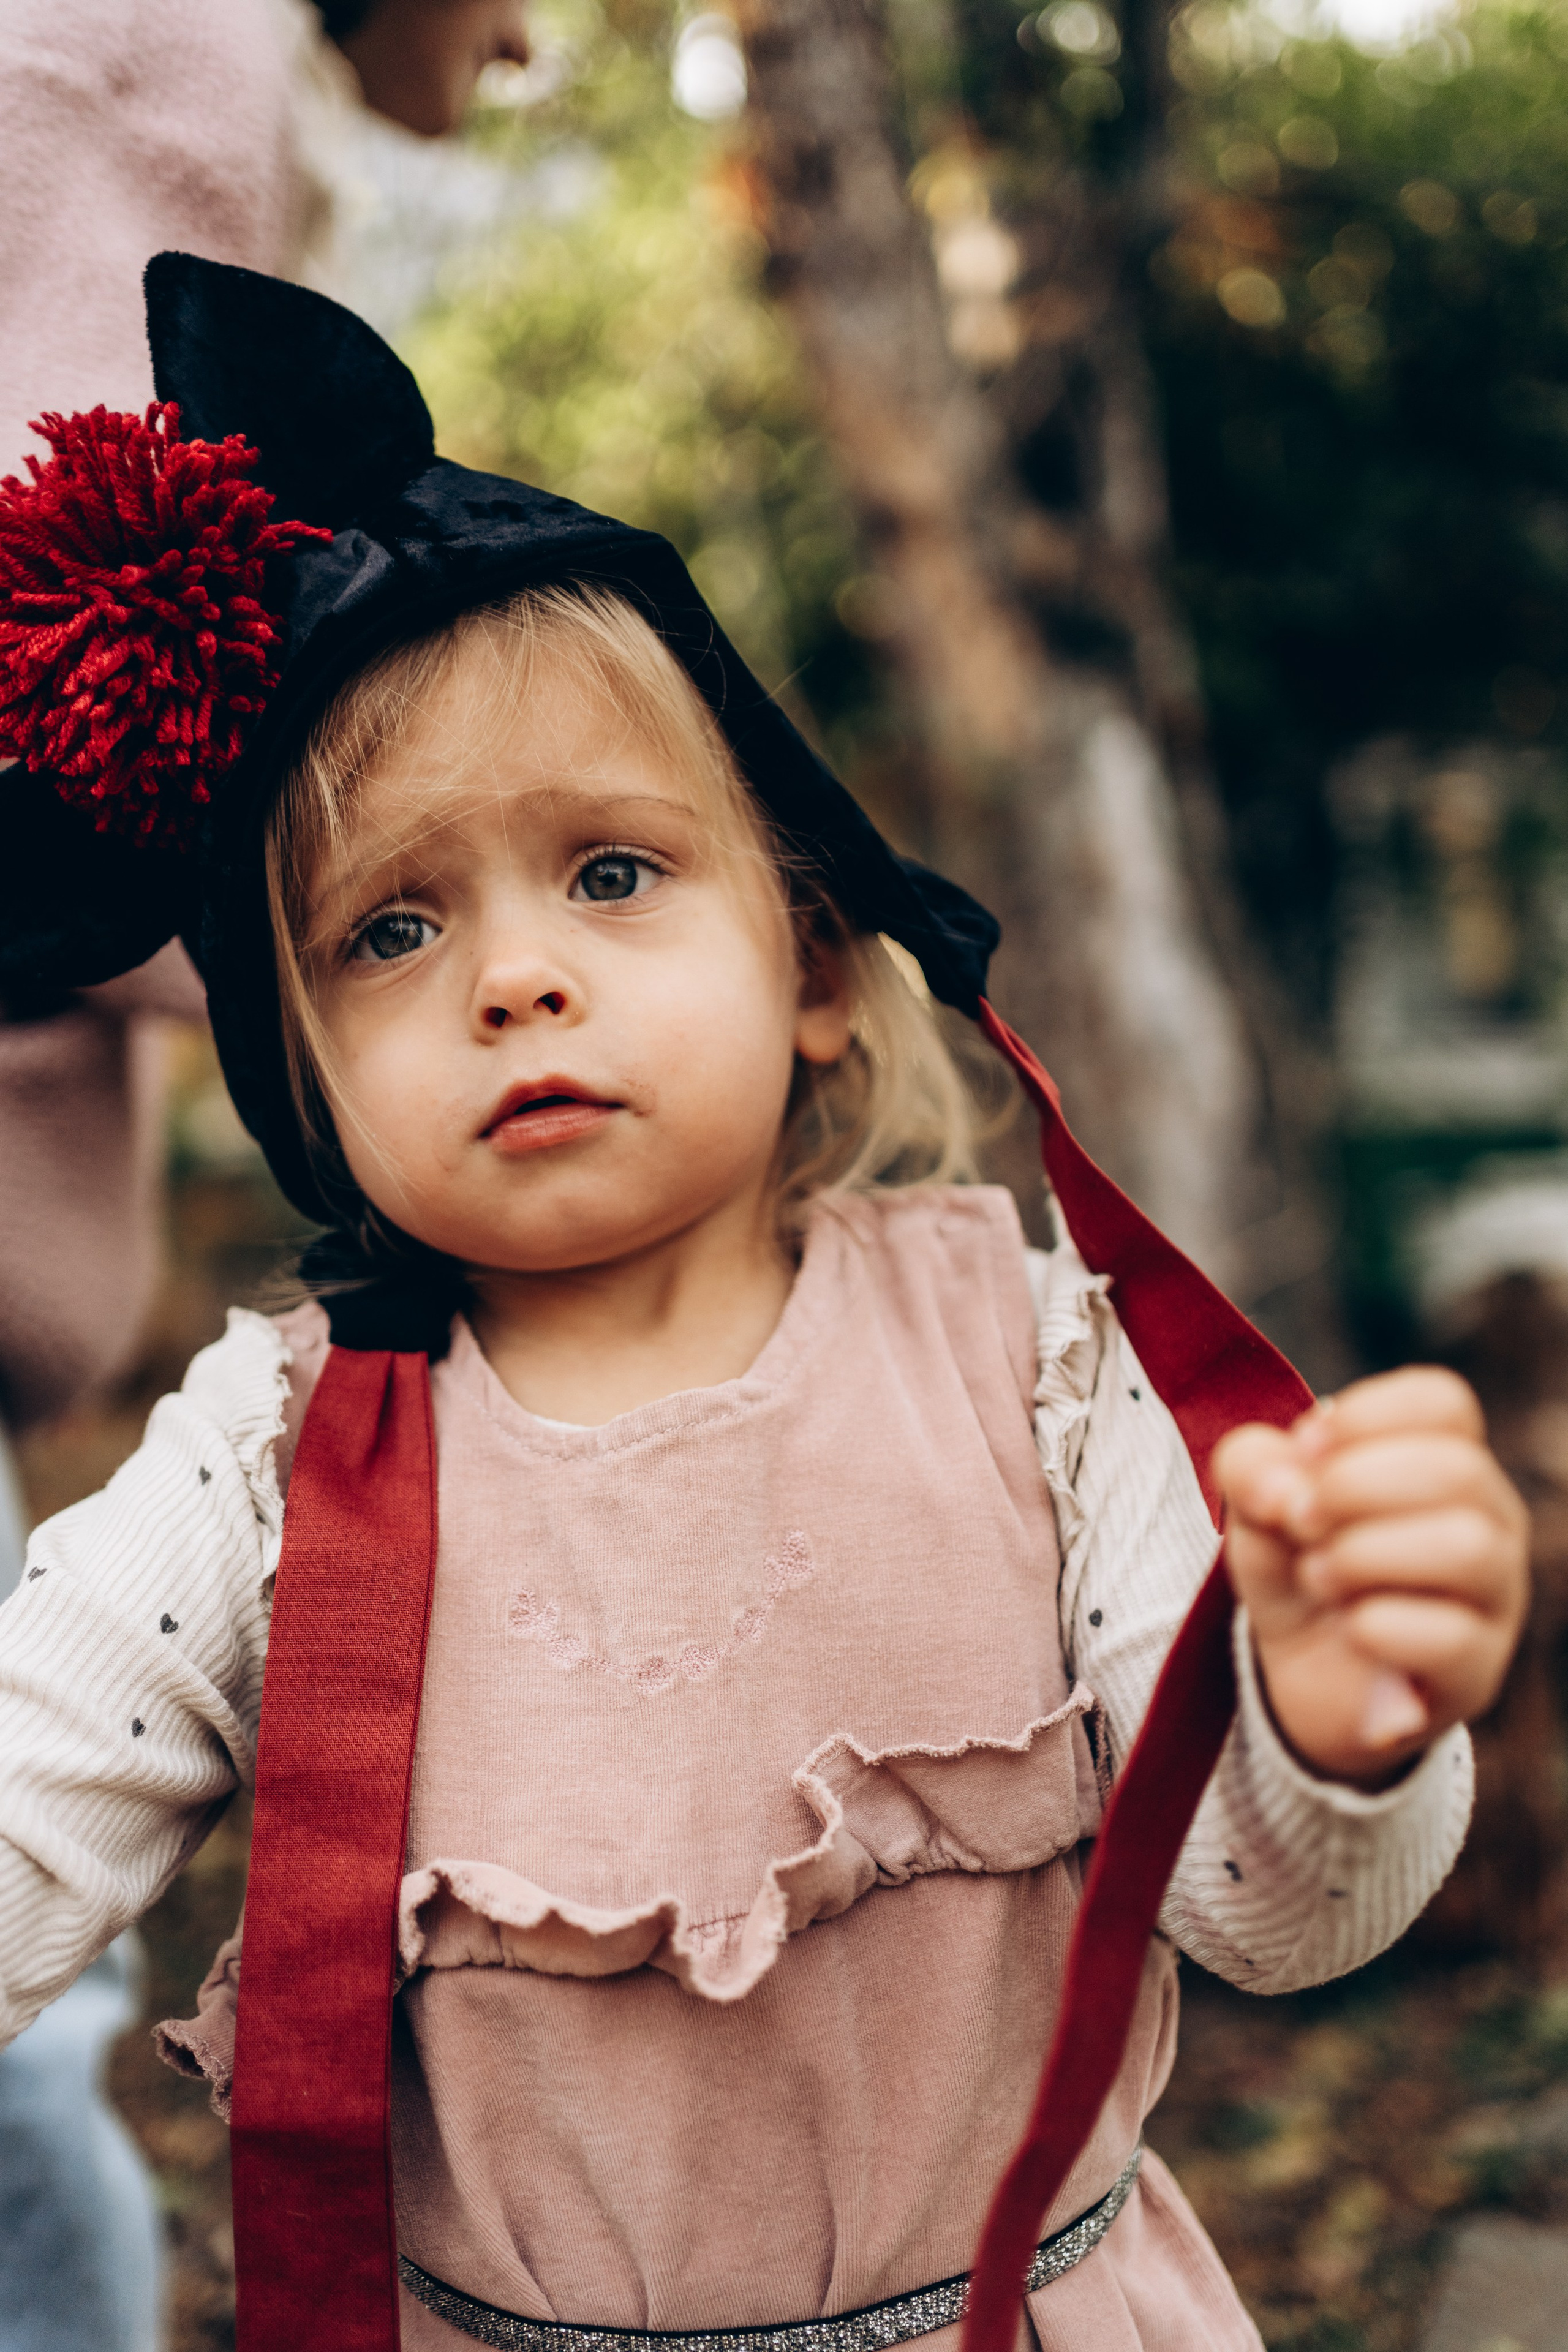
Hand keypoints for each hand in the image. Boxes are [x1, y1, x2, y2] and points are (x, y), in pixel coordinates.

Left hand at [1214, 1368, 1528, 1788]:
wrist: (1301, 1675)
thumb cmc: (1297, 1565)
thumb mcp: (1256, 1505)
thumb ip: (1253, 1468)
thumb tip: (1289, 1490)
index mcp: (1445, 1458)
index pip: (1444, 1402)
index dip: (1363, 1417)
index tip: (1304, 1452)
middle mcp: (1488, 1519)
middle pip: (1457, 1469)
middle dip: (1354, 1487)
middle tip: (1301, 1521)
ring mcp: (1495, 1597)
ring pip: (1467, 1547)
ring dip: (1365, 1555)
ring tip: (1319, 1575)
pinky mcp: (1478, 1671)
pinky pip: (1449, 1637)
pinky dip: (1373, 1625)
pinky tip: (1348, 1628)